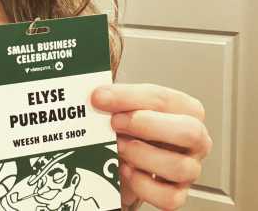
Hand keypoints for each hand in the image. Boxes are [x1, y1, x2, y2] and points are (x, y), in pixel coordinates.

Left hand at [91, 83, 212, 210]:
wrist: (129, 155)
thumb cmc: (134, 126)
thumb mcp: (128, 106)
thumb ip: (117, 100)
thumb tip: (100, 97)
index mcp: (187, 109)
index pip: (163, 99)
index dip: (128, 97)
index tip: (100, 97)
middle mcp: (195, 139)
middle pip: (189, 132)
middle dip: (146, 125)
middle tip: (115, 122)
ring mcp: (190, 168)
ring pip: (179, 167)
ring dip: (140, 155)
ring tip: (117, 146)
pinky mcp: (178, 194)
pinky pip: (169, 198)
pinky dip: (143, 185)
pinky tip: (126, 170)